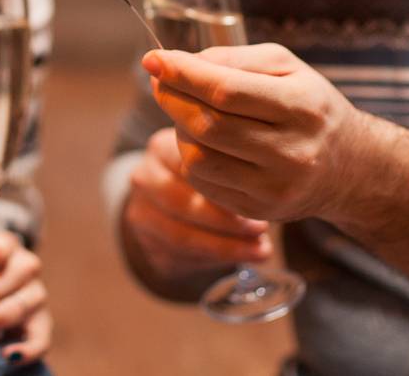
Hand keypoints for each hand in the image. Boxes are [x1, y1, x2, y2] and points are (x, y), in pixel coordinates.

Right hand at [121, 128, 272, 286]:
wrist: (169, 203)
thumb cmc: (203, 175)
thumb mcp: (213, 161)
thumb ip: (230, 170)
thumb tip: (268, 195)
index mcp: (160, 148)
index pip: (188, 166)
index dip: (224, 183)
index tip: (259, 196)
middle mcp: (144, 178)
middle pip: (182, 203)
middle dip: (225, 220)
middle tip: (261, 228)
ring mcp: (140, 212)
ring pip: (182, 236)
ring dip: (226, 246)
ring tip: (261, 249)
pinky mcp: (147, 244)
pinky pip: (182, 258)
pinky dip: (218, 260)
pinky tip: (246, 257)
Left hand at [143, 43, 372, 224]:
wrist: (350, 166)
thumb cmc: (309, 104)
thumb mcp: (284, 67)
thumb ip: (233, 59)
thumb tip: (176, 65)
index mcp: (302, 107)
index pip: (227, 91)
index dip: (182, 74)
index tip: (153, 59)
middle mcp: (292, 152)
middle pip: (208, 126)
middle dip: (173, 99)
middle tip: (161, 82)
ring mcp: (276, 188)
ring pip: (199, 159)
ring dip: (179, 129)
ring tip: (187, 112)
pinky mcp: (261, 211)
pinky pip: (204, 184)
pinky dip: (191, 157)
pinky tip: (201, 140)